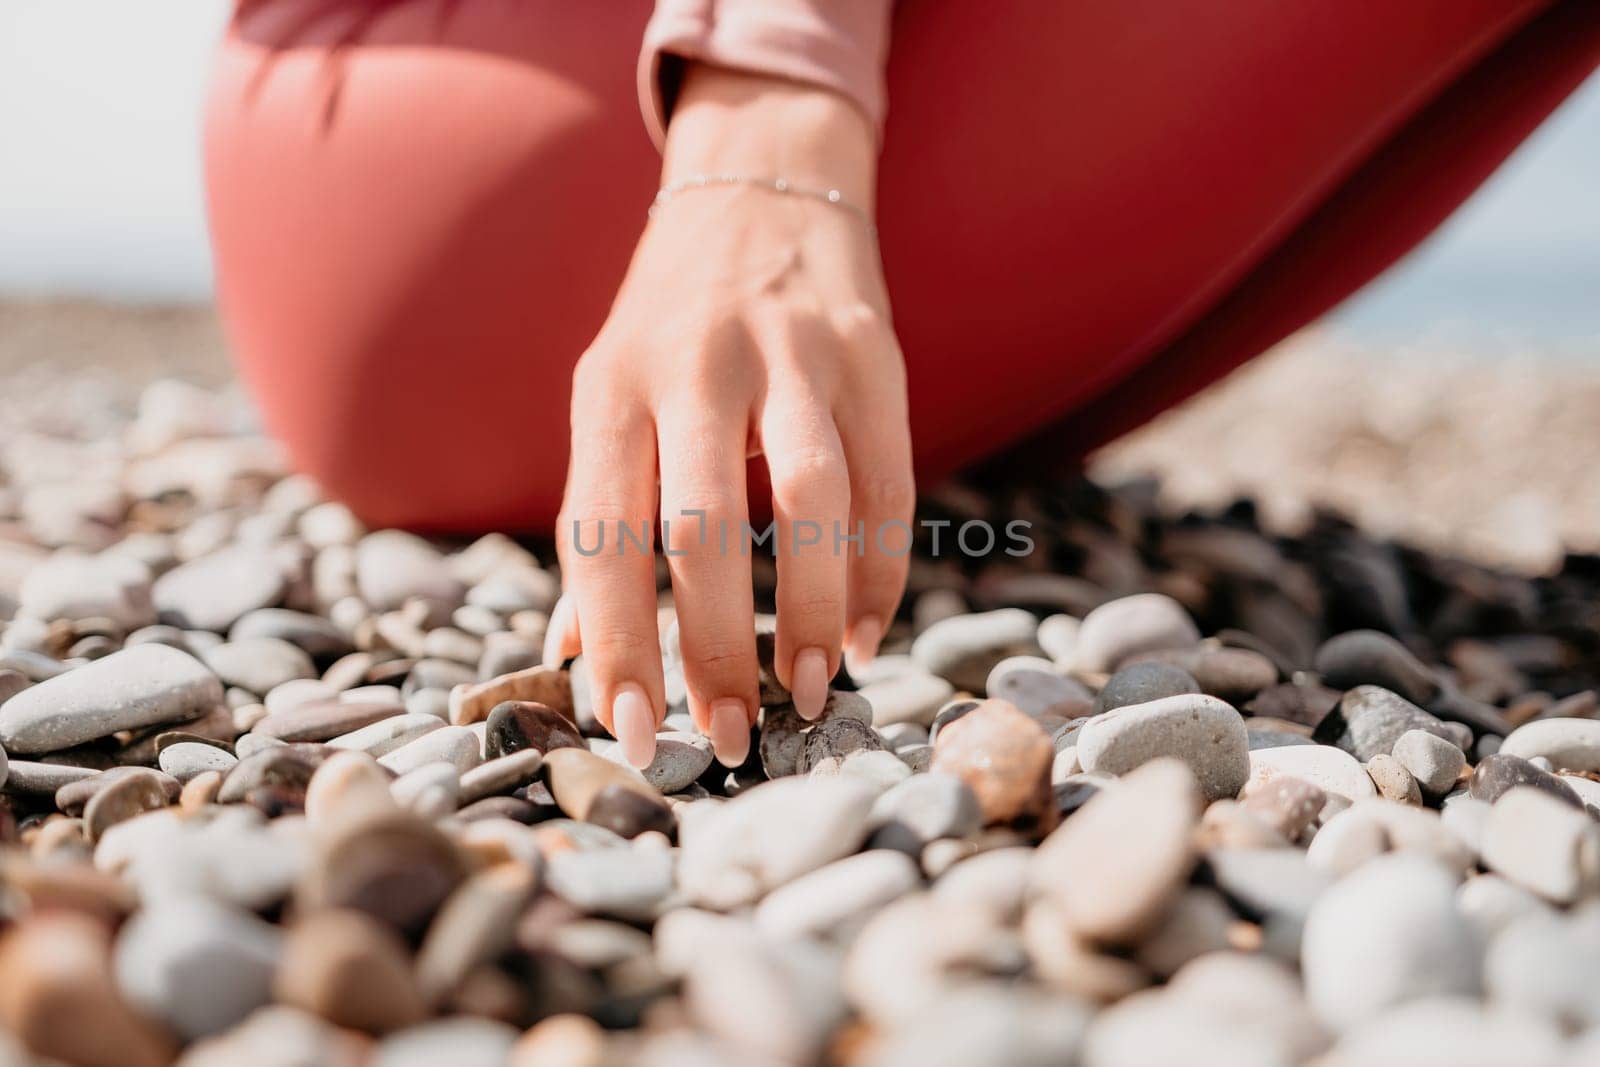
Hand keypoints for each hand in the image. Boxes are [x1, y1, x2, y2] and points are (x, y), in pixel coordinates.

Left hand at [545, 65, 913, 768]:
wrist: (759, 188)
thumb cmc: (667, 328)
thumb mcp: (609, 399)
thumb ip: (598, 524)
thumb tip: (574, 659)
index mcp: (609, 385)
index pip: (599, 533)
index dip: (614, 643)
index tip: (636, 734)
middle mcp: (694, 365)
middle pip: (701, 528)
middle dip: (716, 648)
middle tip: (734, 734)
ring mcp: (790, 354)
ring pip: (810, 506)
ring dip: (810, 613)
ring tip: (810, 689)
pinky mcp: (870, 353)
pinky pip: (887, 482)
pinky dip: (880, 571)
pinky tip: (864, 631)